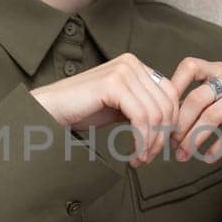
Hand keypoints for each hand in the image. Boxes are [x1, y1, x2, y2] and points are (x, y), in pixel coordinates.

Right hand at [30, 53, 181, 167]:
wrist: (49, 111)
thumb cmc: (81, 111)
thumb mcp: (120, 107)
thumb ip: (143, 107)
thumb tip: (172, 124)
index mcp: (136, 65)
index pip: (170, 95)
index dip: (170, 125)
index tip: (156, 149)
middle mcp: (132, 62)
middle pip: (167, 104)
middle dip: (161, 137)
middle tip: (147, 159)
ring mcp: (123, 70)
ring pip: (156, 114)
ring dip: (150, 143)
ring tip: (138, 159)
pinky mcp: (113, 84)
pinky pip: (141, 118)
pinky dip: (141, 140)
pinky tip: (133, 154)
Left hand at [165, 58, 221, 164]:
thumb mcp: (219, 103)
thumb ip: (196, 108)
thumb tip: (162, 127)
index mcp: (219, 70)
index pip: (190, 66)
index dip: (173, 85)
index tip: (161, 111)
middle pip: (197, 98)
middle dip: (180, 125)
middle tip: (172, 145)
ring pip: (213, 115)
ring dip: (195, 139)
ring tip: (185, 155)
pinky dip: (218, 146)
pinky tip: (208, 157)